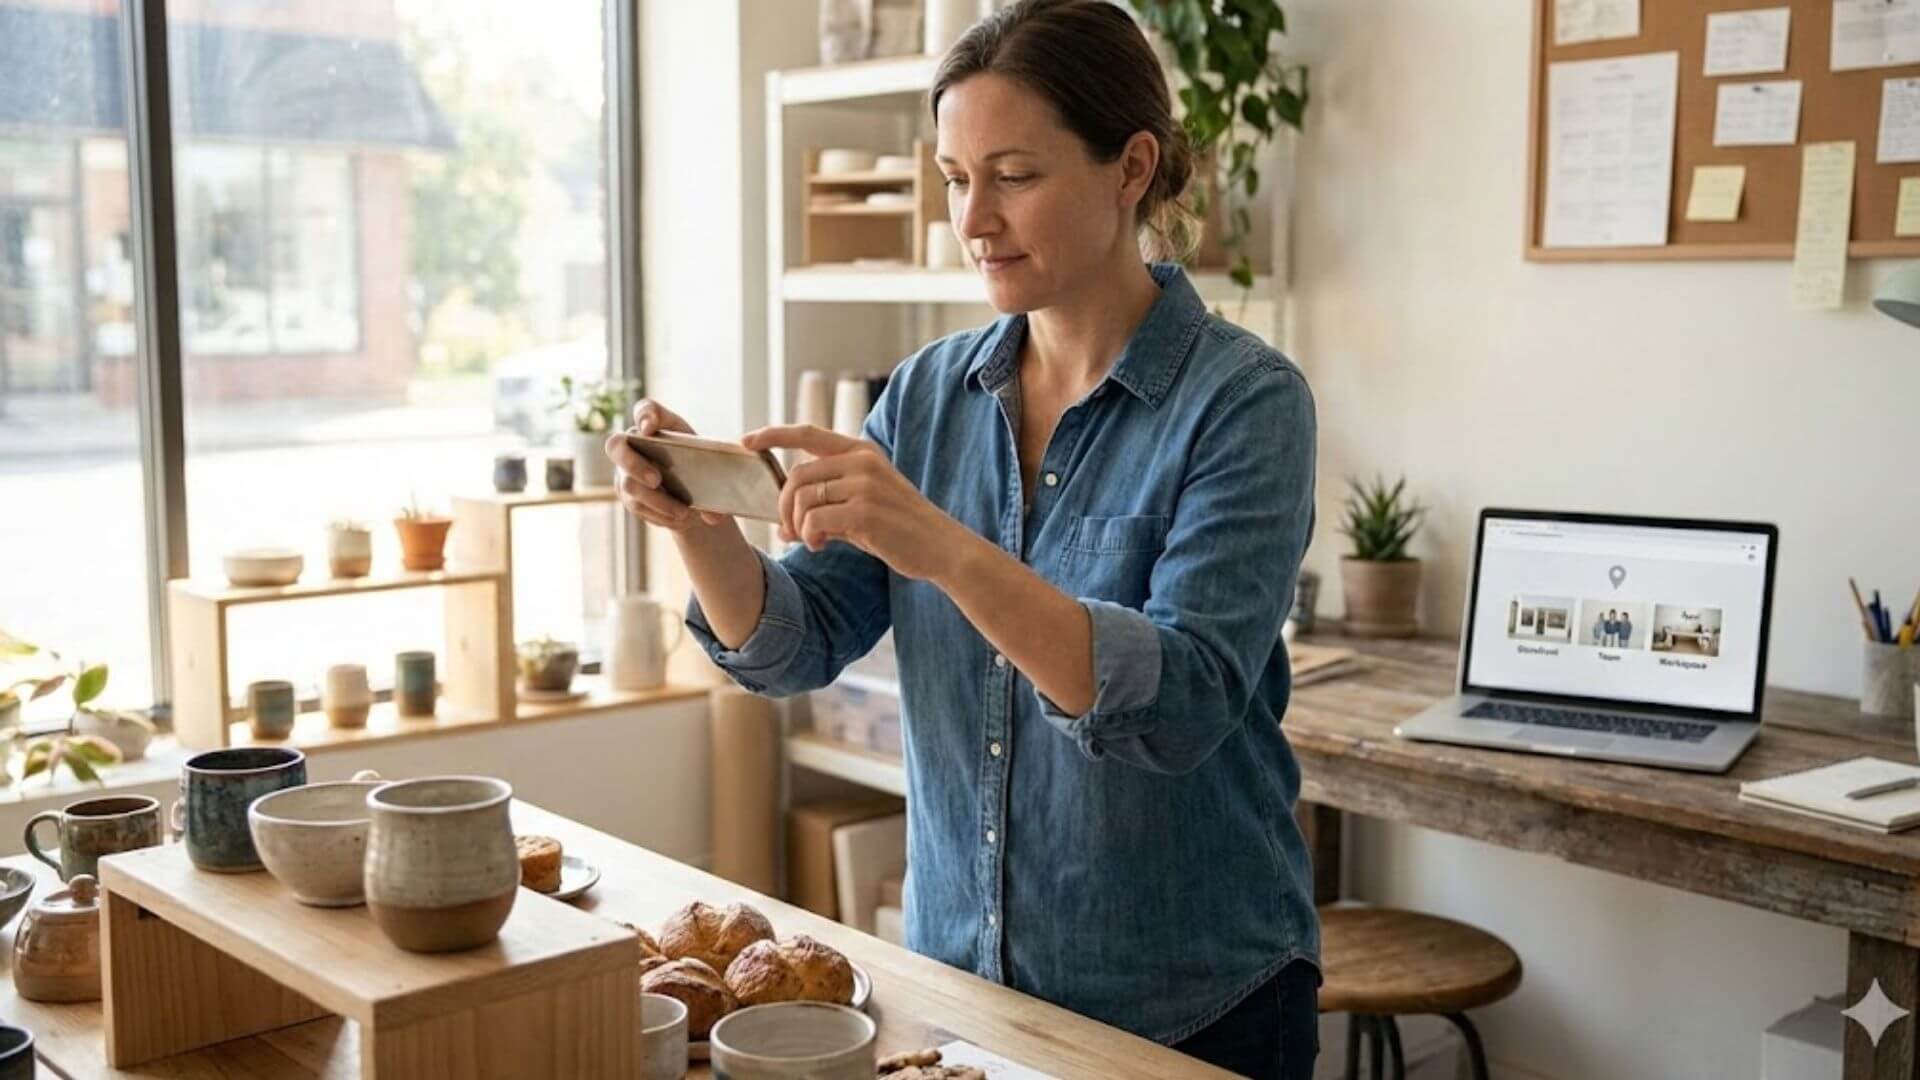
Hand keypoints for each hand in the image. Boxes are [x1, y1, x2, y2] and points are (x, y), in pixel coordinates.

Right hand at [607, 400, 727, 531]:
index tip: (649, 429)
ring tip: (683, 512)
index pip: (645, 409)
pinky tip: (677, 517)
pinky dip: (659, 514)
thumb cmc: (702, 466)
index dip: (644, 415)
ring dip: (657, 500)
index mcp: (659, 426)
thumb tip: (718, 506)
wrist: (694, 495)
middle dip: (634, 464)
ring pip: (628, 484)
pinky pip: (637, 505)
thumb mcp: (714, 462)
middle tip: (657, 480)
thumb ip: (720, 474)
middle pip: (616, 445)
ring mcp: (625, 469)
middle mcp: (634, 443)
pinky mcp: (626, 493)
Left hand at [742, 424, 968, 581]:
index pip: (808, 434)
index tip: (746, 441)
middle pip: (797, 476)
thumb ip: (827, 503)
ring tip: (810, 540)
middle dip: (783, 507)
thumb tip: (784, 526)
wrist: (942, 547)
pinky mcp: (865, 511)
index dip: (773, 434)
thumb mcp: (864, 504)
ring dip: (797, 526)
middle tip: (788, 531)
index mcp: (861, 451)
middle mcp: (862, 461)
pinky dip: (809, 536)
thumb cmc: (900, 528)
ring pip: (802, 499)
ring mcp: (865, 484)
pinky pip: (815, 520)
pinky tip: (822, 546)